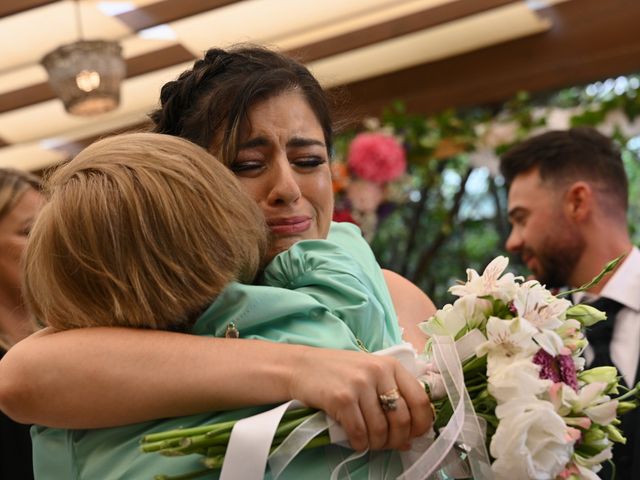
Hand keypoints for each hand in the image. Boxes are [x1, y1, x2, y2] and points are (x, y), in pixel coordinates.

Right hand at [288, 347, 432, 450]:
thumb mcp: (369, 374)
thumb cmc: (337, 372)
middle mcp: (378, 372)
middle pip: (402, 419)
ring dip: (376, 444)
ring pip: (380, 429)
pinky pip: (359, 433)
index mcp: (391, 365)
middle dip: (396, 439)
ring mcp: (359, 385)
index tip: (414, 434)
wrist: (300, 366)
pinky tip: (356, 441)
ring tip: (369, 442)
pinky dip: (360, 443)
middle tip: (387, 444)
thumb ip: (391, 398)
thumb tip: (409, 438)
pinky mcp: (341, 398)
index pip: (420, 400)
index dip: (421, 424)